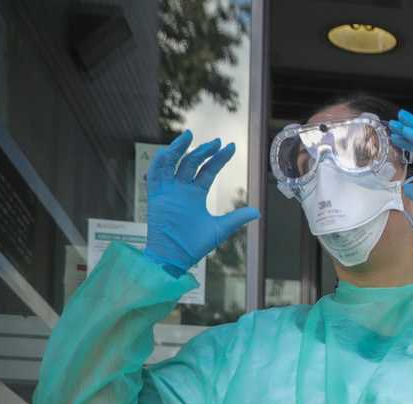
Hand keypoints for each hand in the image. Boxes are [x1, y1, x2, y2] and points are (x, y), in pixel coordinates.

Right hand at [143, 131, 259, 277]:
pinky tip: (166, 152)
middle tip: (216, 142)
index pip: (208, 171)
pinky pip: (154, 178)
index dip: (219, 159)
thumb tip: (257, 212)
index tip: (231, 147)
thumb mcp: (220, 229)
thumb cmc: (194, 244)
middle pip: (191, 164)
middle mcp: (182, 190)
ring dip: (179, 150)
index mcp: (196, 194)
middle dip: (203, 151)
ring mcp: (168, 192)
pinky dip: (158, 165)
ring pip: (172, 165)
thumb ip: (236, 218)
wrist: (175, 257)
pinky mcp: (155, 198)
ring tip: (189, 136)